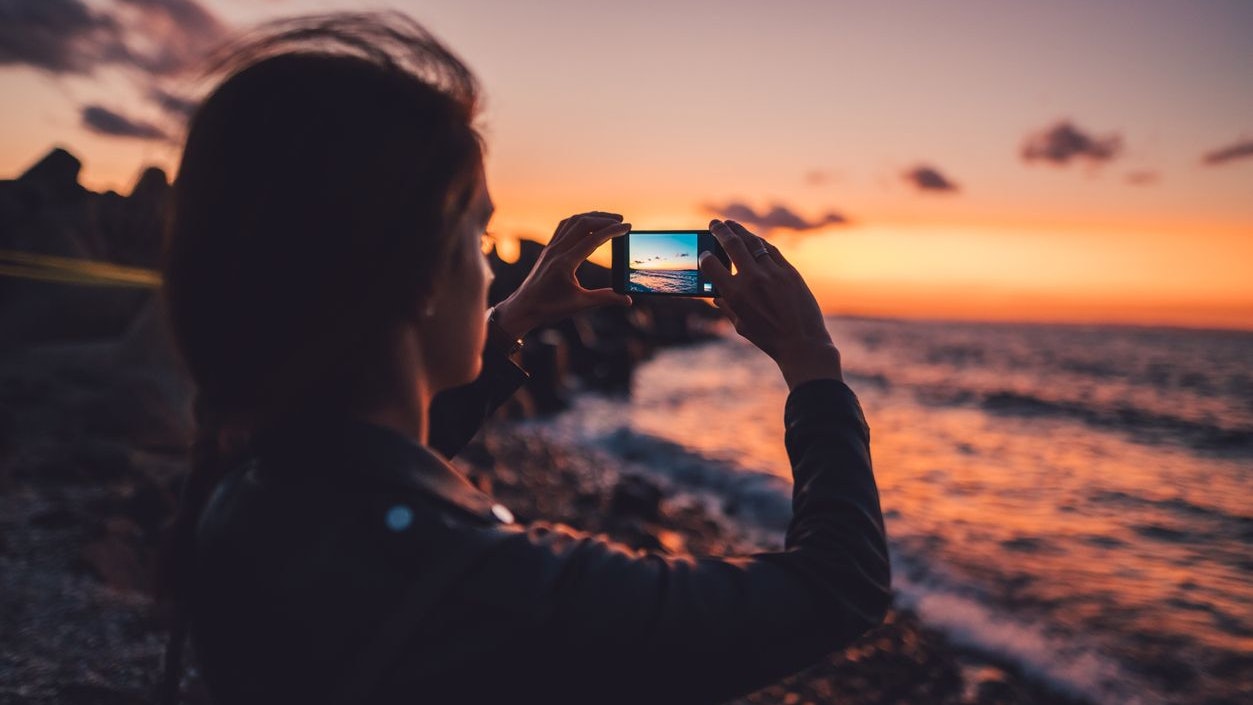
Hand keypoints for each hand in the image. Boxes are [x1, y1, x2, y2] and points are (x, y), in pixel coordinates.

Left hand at [492, 211, 632, 338]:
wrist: (523, 308)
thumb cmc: (549, 308)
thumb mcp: (579, 304)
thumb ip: (605, 298)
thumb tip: (627, 299)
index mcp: (565, 263)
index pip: (593, 239)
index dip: (612, 231)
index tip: (628, 227)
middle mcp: (556, 251)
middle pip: (582, 224)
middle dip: (604, 219)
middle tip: (622, 221)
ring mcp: (550, 248)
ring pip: (572, 222)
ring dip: (591, 217)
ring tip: (609, 219)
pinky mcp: (548, 250)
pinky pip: (564, 227)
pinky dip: (579, 222)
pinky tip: (588, 226)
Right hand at [698, 219, 842, 389]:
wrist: (802, 343)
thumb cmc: (768, 338)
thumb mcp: (741, 325)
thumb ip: (727, 307)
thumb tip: (716, 297)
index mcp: (735, 295)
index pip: (711, 265)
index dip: (705, 256)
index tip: (704, 253)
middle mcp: (752, 279)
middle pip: (732, 244)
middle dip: (720, 230)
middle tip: (714, 223)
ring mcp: (773, 273)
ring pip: (753, 242)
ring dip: (739, 231)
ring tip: (731, 225)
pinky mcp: (790, 272)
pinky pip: (771, 250)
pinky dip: (760, 242)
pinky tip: (754, 239)